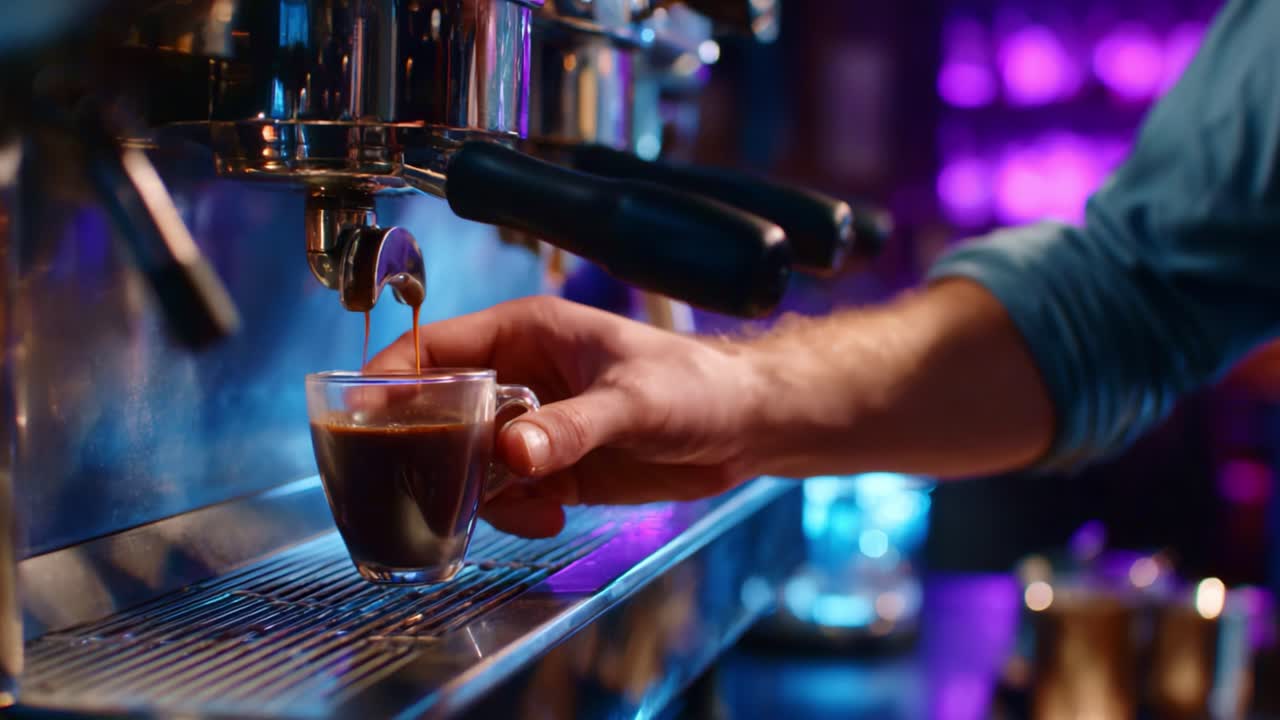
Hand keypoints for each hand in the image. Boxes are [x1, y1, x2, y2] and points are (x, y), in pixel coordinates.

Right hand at [367, 297, 765, 537]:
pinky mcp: (552, 467)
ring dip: (477, 491)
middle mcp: (519, 377)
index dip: (391, 380)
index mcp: (525, 333)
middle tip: (426, 485)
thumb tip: (512, 453)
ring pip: (467, 461)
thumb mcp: (633, 401)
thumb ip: (571, 427)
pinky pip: (506, 494)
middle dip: (429, 451)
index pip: (433, 348)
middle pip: (438, 411)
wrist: (742, 427)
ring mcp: (533, 425)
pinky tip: (549, 516)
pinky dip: (514, 513)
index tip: (362, 419)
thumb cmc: (696, 384)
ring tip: (520, 504)